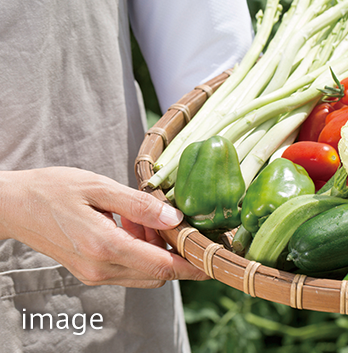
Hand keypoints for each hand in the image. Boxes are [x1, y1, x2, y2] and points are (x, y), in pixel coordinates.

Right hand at [0, 167, 208, 287]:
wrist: (13, 206)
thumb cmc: (53, 189)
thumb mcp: (99, 187)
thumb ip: (140, 205)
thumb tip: (175, 219)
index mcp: (104, 246)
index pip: (162, 266)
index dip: (193, 264)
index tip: (214, 256)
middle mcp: (100, 269)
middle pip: (158, 274)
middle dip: (178, 255)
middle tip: (182, 224)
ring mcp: (94, 274)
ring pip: (145, 274)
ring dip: (159, 253)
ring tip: (149, 220)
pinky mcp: (90, 272)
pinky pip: (129, 270)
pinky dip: (142, 254)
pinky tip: (133, 227)